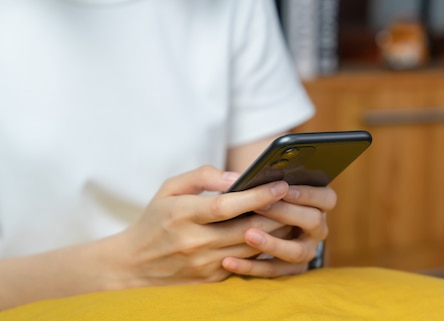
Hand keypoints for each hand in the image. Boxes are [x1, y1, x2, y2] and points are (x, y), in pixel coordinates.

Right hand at [110, 166, 292, 287]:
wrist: (134, 265)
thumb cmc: (156, 219)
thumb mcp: (169, 188)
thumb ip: (202, 176)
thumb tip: (236, 177)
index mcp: (182, 215)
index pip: (226, 206)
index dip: (256, 195)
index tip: (279, 184)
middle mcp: (195, 242)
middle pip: (246, 228)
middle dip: (276, 213)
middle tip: (297, 198)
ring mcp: (205, 264)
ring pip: (252, 247)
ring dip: (277, 231)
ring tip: (294, 213)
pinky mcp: (214, 278)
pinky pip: (247, 261)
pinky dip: (265, 247)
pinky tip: (279, 233)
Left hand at [222, 185, 336, 276]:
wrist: (243, 228)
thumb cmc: (256, 200)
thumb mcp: (258, 187)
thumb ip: (253, 182)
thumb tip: (236, 179)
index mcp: (317, 204)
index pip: (327, 198)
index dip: (308, 193)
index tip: (284, 188)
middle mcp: (316, 229)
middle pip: (314, 221)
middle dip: (286, 213)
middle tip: (260, 207)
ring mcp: (306, 250)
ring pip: (297, 251)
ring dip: (273, 243)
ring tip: (248, 235)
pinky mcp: (290, 270)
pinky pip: (274, 271)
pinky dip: (251, 267)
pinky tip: (229, 261)